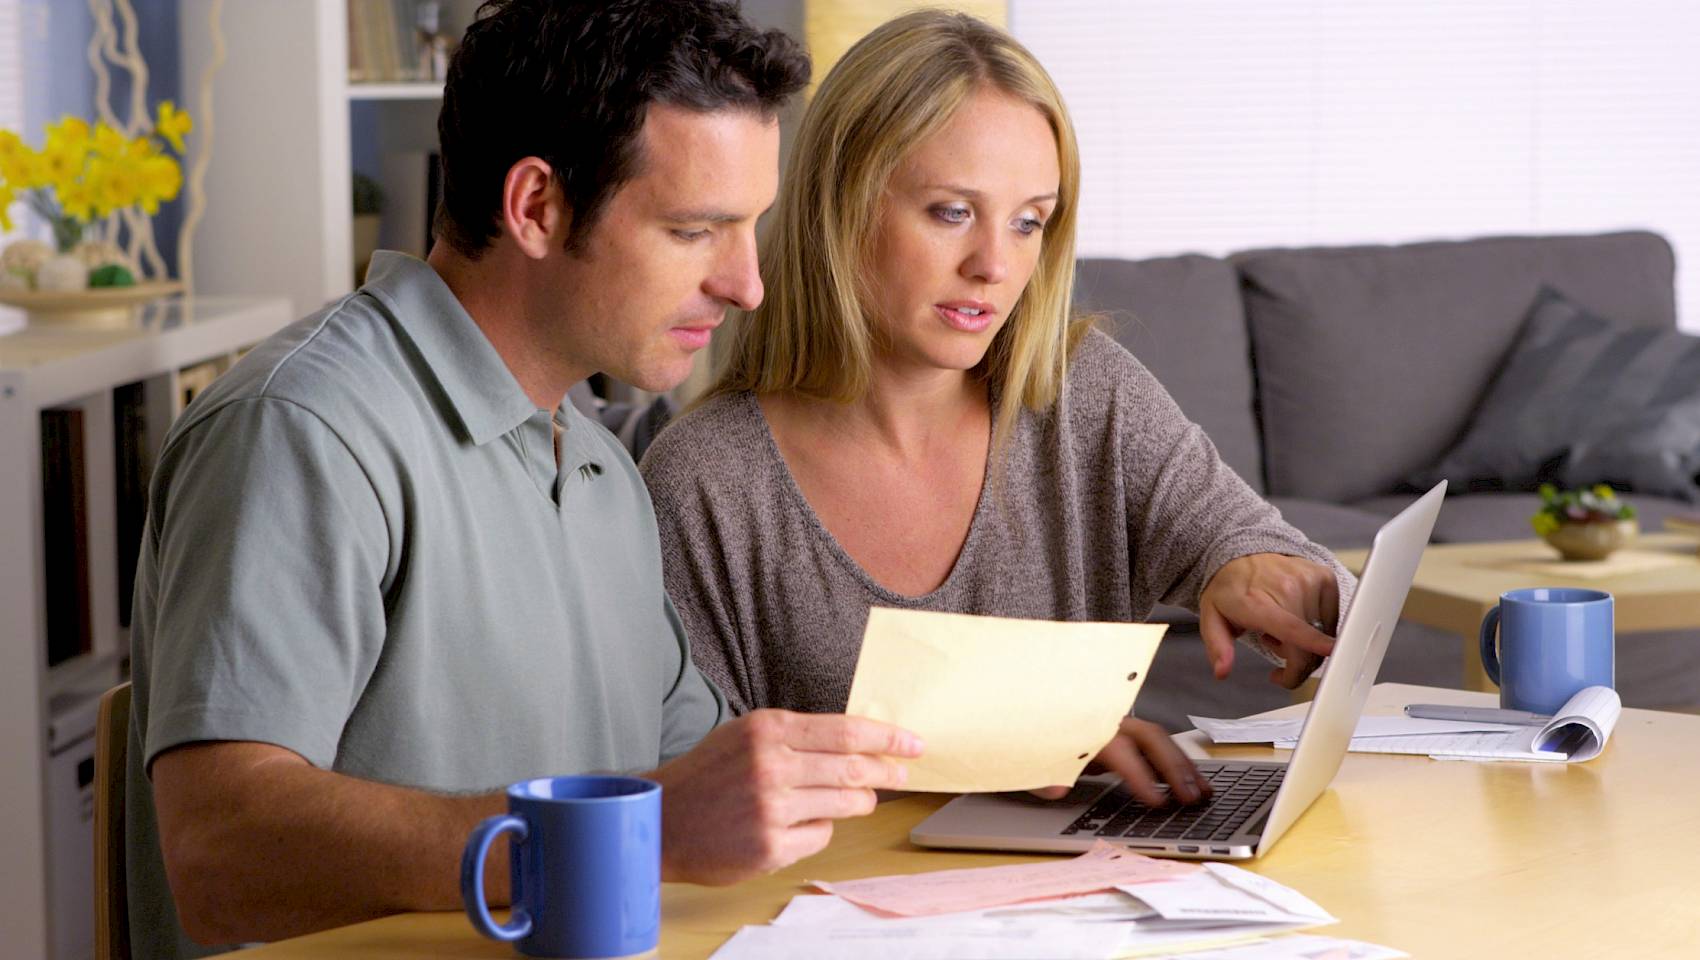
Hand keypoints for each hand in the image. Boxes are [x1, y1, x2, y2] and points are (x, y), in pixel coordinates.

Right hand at [647, 709, 922, 884]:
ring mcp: (771, 809)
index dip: (887, 737)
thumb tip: (858, 739)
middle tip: (901, 774)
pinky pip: (820, 835)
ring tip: (860, 799)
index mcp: (767, 729)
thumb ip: (796, 735)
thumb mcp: (746, 735)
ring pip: (844, 804)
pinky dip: (821, 828)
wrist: (662, 818)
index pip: (846, 730)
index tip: (912, 743)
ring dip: (860, 801)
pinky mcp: (770, 847)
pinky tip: (802, 823)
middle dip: (886, 772)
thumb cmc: (708, 774)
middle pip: (853, 768)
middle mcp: (771, 766)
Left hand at [1031, 717, 1208, 806]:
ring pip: (1157, 738)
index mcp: (1083, 727)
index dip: (1140, 777)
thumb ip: (1040, 774)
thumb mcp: (1024, 759)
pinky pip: (1152, 743)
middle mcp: (1104, 721)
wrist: (1022, 711)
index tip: (1157, 802)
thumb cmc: (1025, 736)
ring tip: (1203, 793)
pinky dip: (1173, 760)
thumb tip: (1056, 785)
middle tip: (1192, 798)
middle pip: (1149, 738)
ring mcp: (1115, 725)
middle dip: (1175, 768)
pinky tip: (1189, 781)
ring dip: (1182, 764)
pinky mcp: (1120, 733)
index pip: (1120, 751)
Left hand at [1199, 553, 1339, 687]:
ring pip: (1323, 635)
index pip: (1288, 625)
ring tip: (1281, 630)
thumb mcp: (1212, 619)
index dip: (1310, 641)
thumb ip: (1218, 647)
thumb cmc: (1230, 590)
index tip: (1329, 650)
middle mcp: (1288, 588)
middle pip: (1308, 645)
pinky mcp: (1325, 578)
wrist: (1241, 555)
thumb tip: (1221, 672)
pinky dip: (1318, 628)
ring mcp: (1310, 580)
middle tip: (1273, 649)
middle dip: (1295, 665)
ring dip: (1306, 645)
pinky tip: (1297, 618)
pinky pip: (1332, 619)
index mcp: (1257, 603)